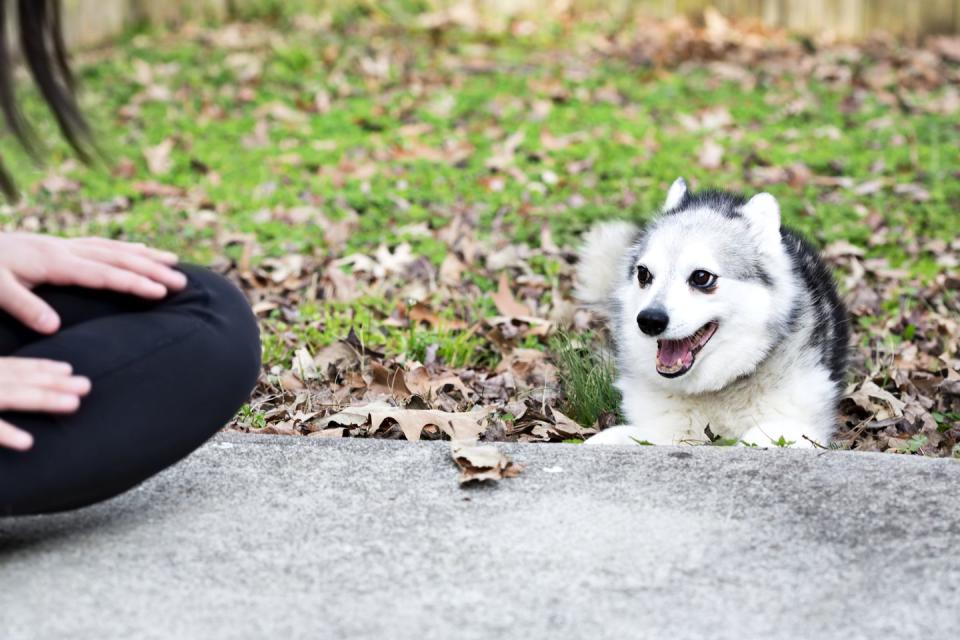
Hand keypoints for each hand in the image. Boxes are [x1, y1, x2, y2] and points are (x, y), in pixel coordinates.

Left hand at [0, 233, 186, 333]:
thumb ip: (23, 306)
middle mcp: (64, 250)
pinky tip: (140, 250)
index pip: (103, 273)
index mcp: (53, 262)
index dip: (134, 282)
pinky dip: (126, 249)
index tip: (162, 292)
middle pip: (117, 257)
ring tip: (174, 262)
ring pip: (114, 248)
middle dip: (152, 269)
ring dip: (146, 256)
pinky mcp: (58, 246)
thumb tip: (53, 327)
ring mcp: (63, 246)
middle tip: (182, 281)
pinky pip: (102, 246)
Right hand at [0, 357, 90, 450]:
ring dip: (44, 399)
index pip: (12, 367)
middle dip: (53, 381)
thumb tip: (28, 365)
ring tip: (74, 404)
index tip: (69, 369)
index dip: (40, 367)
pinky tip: (28, 443)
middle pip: (18, 379)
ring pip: (10, 396)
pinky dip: (6, 434)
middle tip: (86, 386)